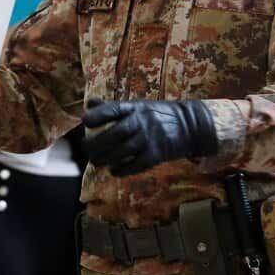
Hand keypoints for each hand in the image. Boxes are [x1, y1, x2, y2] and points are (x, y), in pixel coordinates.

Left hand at [81, 99, 217, 176]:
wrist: (189, 125)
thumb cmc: (157, 115)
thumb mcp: (137, 105)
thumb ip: (113, 107)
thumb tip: (89, 103)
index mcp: (135, 108)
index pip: (114, 109)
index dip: (99, 115)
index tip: (85, 121)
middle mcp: (142, 122)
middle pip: (116, 133)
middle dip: (97, 143)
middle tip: (85, 148)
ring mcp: (150, 139)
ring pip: (124, 150)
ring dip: (106, 158)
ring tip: (95, 161)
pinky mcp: (158, 154)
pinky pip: (137, 164)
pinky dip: (123, 169)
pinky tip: (113, 171)